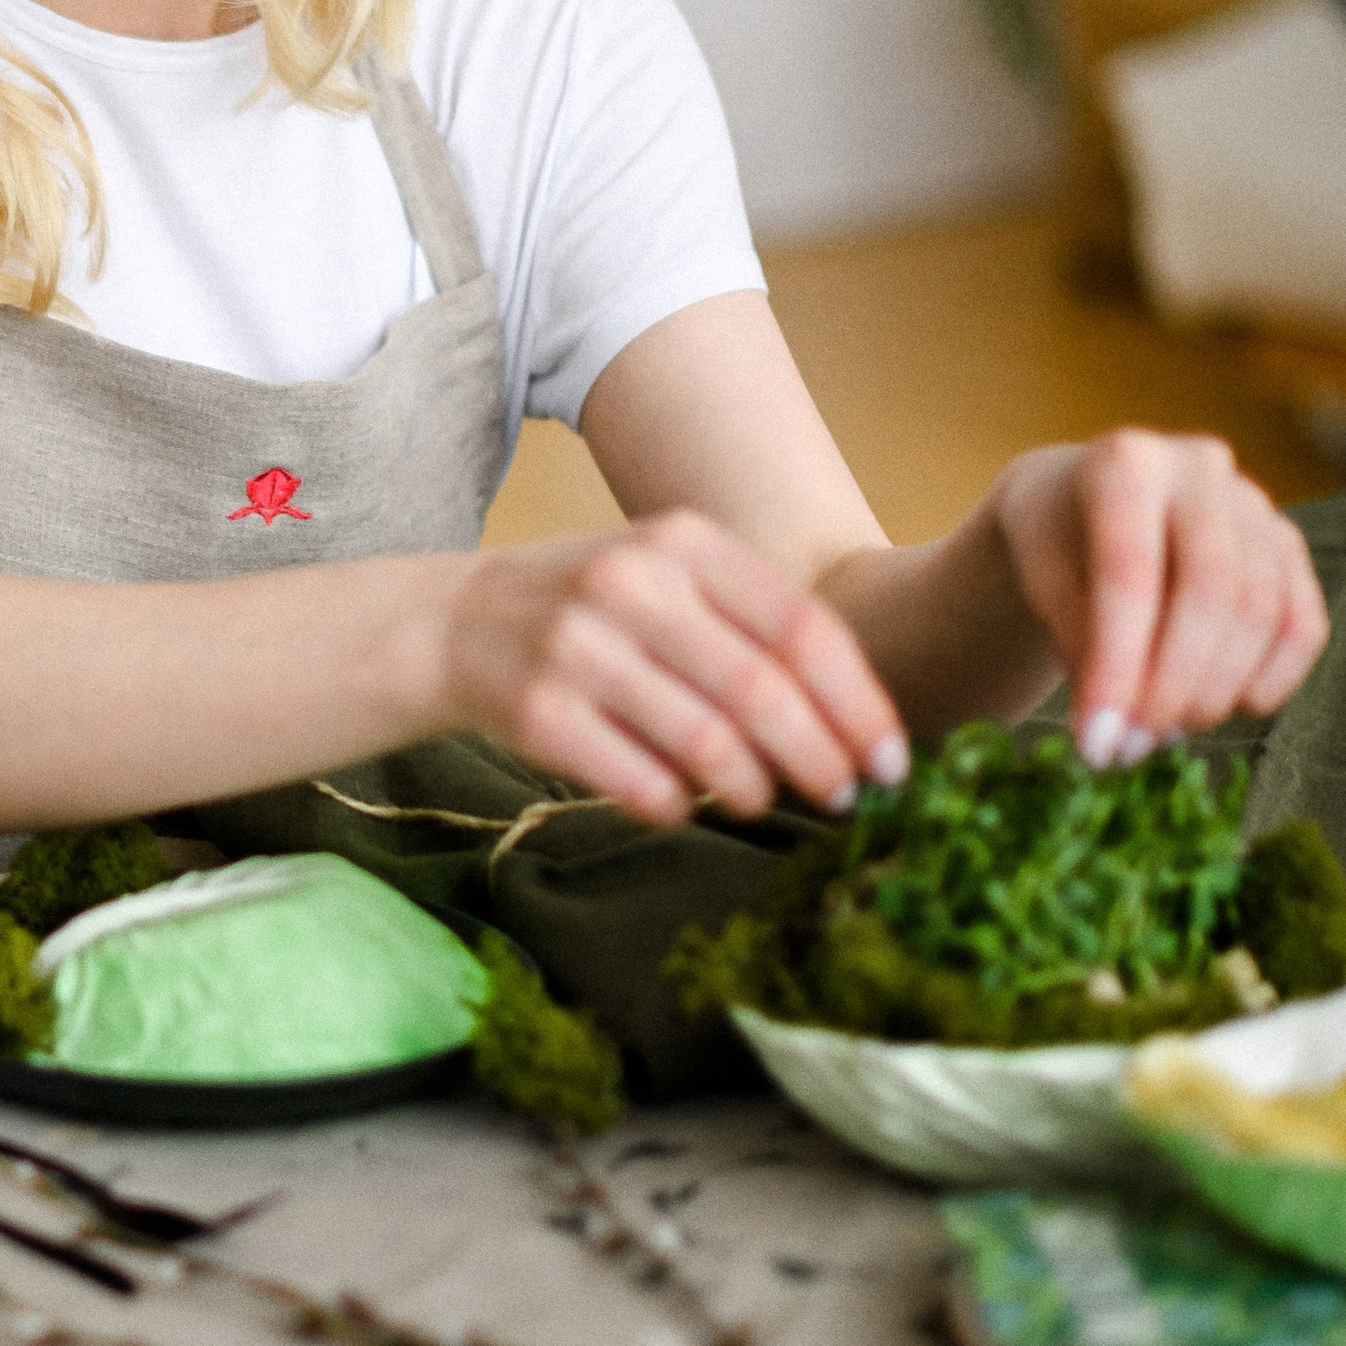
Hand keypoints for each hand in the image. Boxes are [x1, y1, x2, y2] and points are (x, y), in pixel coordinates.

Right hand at [441, 513, 910, 826]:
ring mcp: (578, 646)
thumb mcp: (668, 574)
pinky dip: (678, 804)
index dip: (858, 702)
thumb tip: (854, 724)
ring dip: (751, 789)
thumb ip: (752, 625)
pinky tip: (681, 801)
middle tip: (845, 798)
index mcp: (682, 542)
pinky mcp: (539, 711)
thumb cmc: (592, 608)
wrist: (454, 623)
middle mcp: (631, 583)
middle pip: (762, 691)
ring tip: (759, 800)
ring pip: (707, 745)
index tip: (891, 759)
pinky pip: (642, 781)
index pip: (801, 626)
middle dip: (821, 758)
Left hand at [991, 432, 1325, 764]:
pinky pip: (1303, 621)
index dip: (1116, 666)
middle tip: (1135, 746)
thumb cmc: (1057, 541)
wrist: (1086, 501)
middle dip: (1173, 685)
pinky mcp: (1289, 543)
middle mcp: (1201, 468)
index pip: (1129, 574)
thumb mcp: (1040, 581)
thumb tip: (1115, 733)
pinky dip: (1276, 677)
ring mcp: (1255, 502)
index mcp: (1126, 462)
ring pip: (1260, 609)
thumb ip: (1076, 644)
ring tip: (1166, 731)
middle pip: (1211, 589)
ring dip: (1218, 690)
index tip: (1096, 741)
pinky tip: (1234, 709)